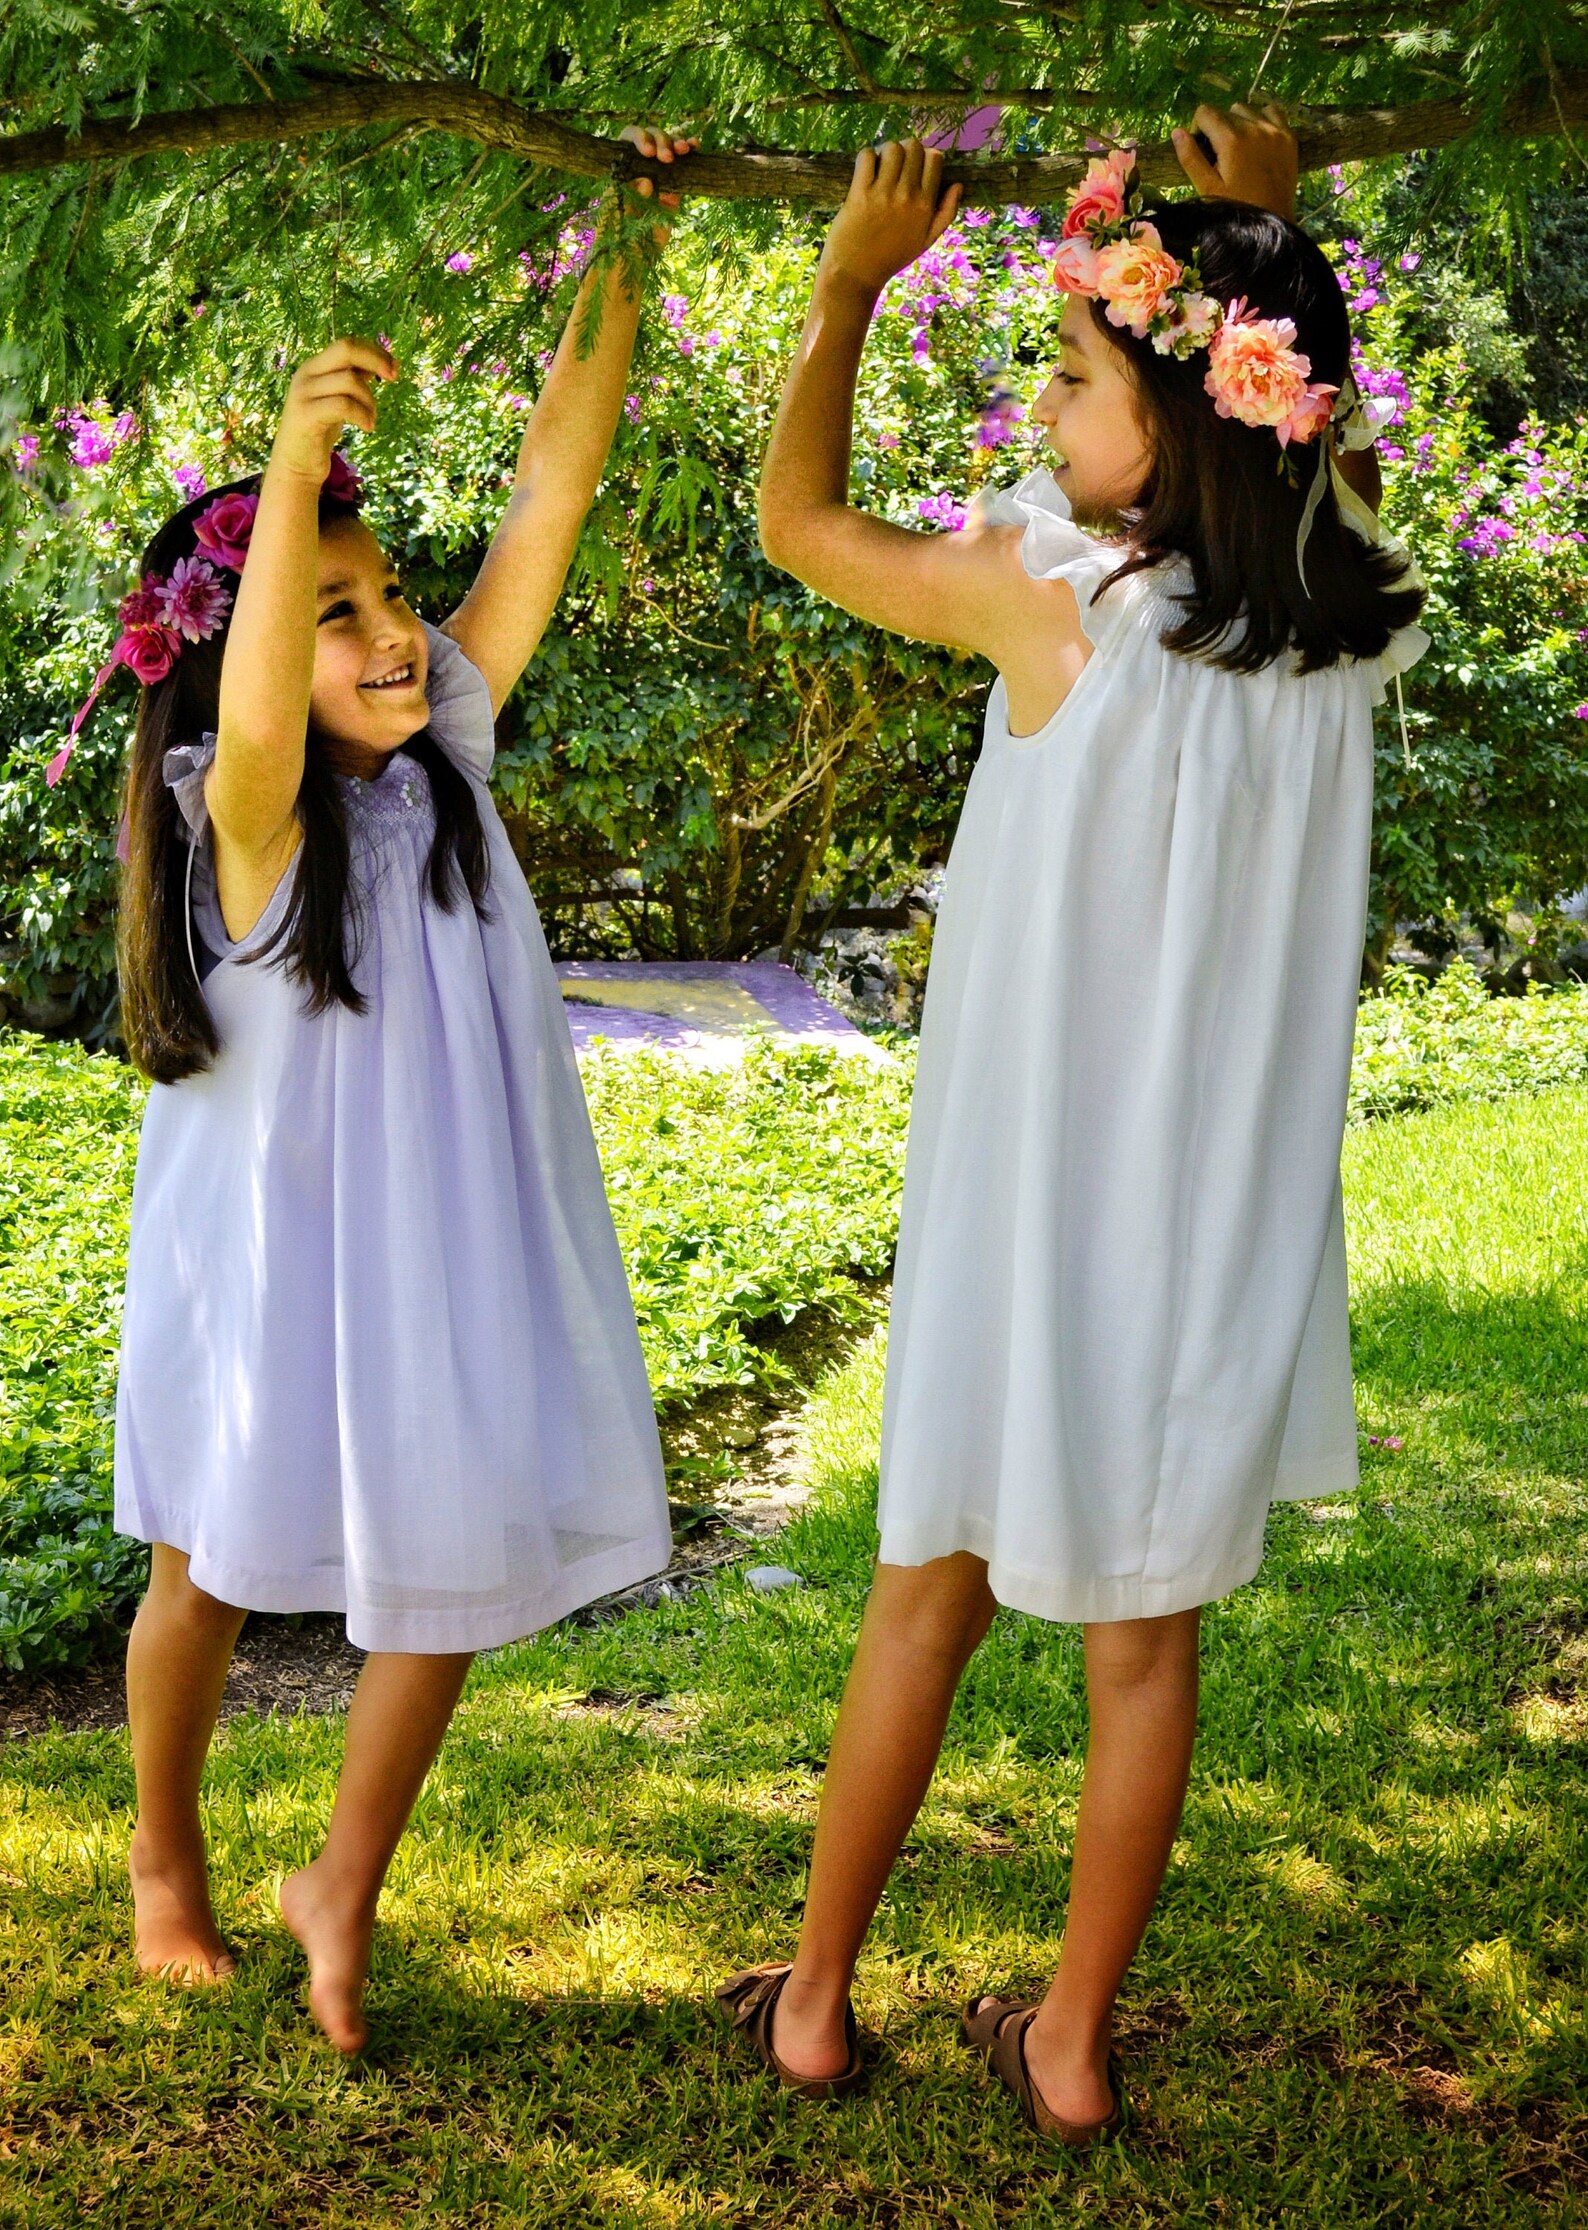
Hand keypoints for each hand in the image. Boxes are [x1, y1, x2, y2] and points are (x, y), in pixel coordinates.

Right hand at [269, 338, 395, 481]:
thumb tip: (380, 362)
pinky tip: (368, 427)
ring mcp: (304, 392)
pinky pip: (343, 405)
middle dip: (376, 360)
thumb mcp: (339, 399)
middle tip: (394, 378)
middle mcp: (306, 373)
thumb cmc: (320, 431)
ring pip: (350, 381)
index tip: (395, 367)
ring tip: (371, 420)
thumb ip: (353, 380)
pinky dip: (362, 415)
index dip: (374, 351)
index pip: (347, 344)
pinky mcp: (306, 414)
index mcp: (314, 366)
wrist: (296, 464)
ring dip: (370, 400)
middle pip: (345, 349)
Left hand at [620, 125, 699, 239]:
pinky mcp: (674, 192)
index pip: (628, 140)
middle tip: (667, 158)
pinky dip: (690, 155)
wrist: (632, 260)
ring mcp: (659, 177)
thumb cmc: (616, 236)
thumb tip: (647, 181)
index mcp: (622, 167)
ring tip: (684, 150)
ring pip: (669, 149)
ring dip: (677, 143)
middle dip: (661, 142)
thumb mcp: (616, 215)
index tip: (648, 151)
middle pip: (652, 139)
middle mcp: (641, 167)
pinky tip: (695, 146)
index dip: (639, 138)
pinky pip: (683, 169)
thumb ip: (628, 196)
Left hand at [819, 139, 962, 297]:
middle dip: (905, 150)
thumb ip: (946, 214)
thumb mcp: (926, 241)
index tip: (913, 166)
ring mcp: (884, 194)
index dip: (924, 156)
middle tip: (894, 165)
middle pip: (914, 147)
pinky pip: (867, 156)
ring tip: (879, 167)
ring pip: (892, 148)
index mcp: (926, 206)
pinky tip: (864, 172)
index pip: (934, 158)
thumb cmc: (891, 258)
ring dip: (885, 152)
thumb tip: (958, 185)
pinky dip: (866, 157)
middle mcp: (908, 197)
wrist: (856, 275)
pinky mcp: (860, 193)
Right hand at [1172, 102, 1297, 218]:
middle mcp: (1253, 127)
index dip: (1198, 129)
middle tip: (1222, 157)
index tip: (1204, 150)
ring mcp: (1274, 130)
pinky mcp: (1288, 136)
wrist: (1272, 223)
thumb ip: (1190, 158)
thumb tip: (1177, 131)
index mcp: (1231, 140)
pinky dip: (1262, 119)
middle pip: (1225, 111)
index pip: (1205, 112)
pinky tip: (1258, 138)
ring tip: (1240, 148)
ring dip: (1239, 123)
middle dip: (1218, 129)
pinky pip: (1271, 111)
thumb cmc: (1235, 208)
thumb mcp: (1207, 187)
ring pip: (1247, 109)